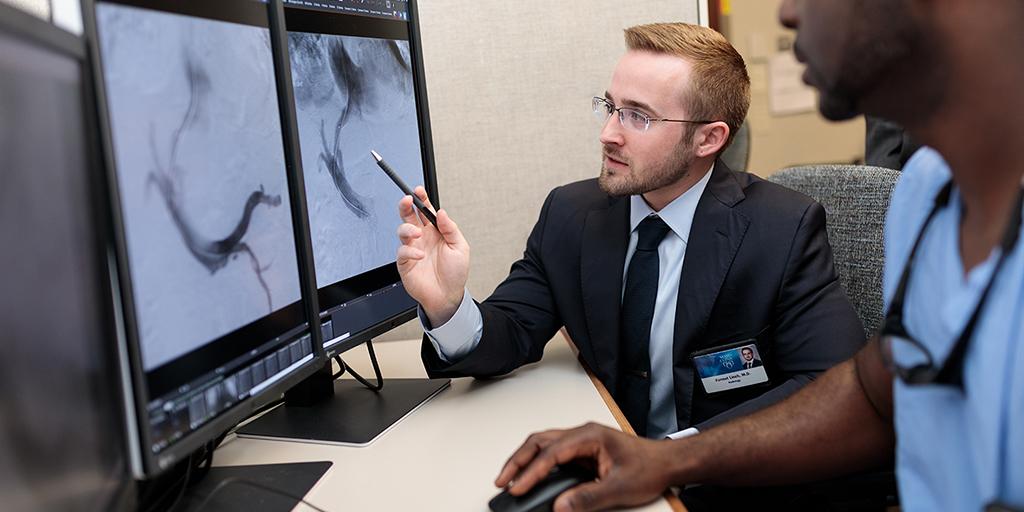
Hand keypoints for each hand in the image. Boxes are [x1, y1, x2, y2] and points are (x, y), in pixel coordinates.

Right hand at [396, 186, 469, 325]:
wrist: (448, 296)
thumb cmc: (454, 273)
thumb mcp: (460, 248)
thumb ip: (451, 229)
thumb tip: (441, 212)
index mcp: (435, 232)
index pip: (426, 211)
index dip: (421, 200)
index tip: (419, 191)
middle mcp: (422, 238)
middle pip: (409, 216)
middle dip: (406, 206)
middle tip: (407, 200)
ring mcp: (413, 249)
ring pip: (403, 231)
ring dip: (408, 228)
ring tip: (417, 233)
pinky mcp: (405, 262)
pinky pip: (403, 252)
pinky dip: (410, 251)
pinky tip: (420, 255)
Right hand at [495, 423, 675, 511]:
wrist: (666, 463)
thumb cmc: (649, 468)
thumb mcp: (619, 487)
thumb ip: (587, 498)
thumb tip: (560, 507)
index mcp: (589, 436)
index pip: (552, 453)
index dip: (532, 472)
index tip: (518, 488)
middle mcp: (582, 434)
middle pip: (539, 442)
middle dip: (517, 461)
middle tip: (501, 482)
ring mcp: (581, 440)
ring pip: (542, 444)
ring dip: (523, 460)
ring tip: (508, 479)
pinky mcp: (582, 450)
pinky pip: (551, 452)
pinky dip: (535, 462)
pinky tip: (529, 475)